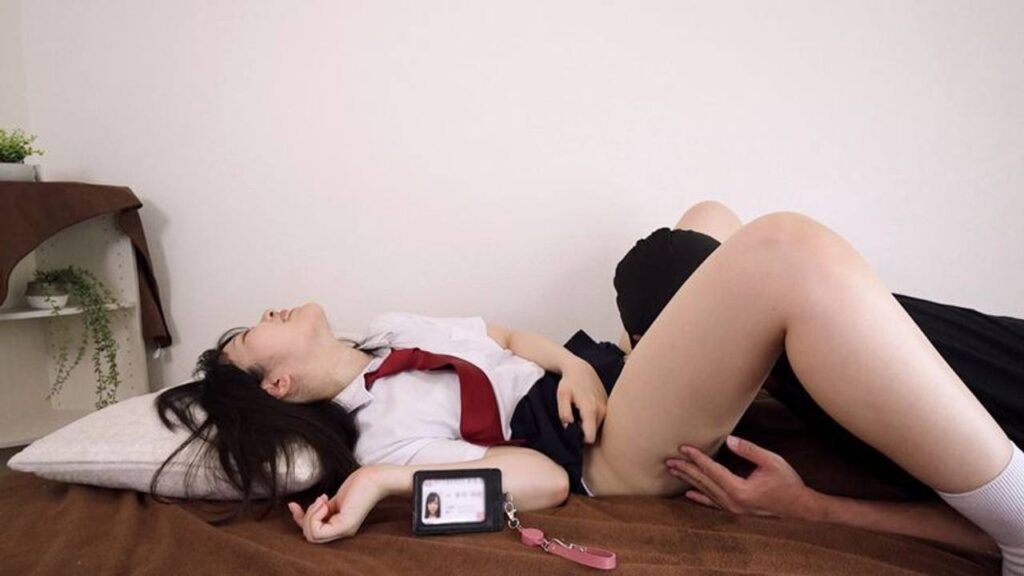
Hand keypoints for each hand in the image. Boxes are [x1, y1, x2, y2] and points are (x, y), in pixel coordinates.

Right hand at [287, 466, 385, 542]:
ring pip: (311, 535)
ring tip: (322, 499)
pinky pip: (317, 531)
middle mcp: (343, 533)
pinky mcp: (344, 525)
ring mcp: (344, 530)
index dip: (300, 520)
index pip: (312, 534)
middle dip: (305, 517)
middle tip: (319, 499)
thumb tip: (296, 509)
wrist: (376, 477)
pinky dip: (314, 515)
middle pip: (309, 537)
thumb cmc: (358, 485)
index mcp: (341, 527)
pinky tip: (323, 502)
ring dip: (310, 515)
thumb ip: (320, 509)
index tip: (293, 504)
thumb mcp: (332, 500)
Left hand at [556, 360, 607, 443]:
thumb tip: (569, 427)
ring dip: (588, 424)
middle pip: (594, 433)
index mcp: (590, 410)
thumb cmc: (569, 383)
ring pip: (597, 426)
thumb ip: (564, 413)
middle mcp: (602, 410)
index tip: (573, 433)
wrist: (581, 369)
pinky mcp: (608, 405)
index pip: (590, 437)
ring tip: (579, 413)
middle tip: (574, 420)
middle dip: (584, 431)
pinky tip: (586, 408)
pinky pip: (601, 419)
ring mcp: (607, 408)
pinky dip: (593, 417)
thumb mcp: (562, 396)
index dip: (581, 439)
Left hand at [665, 435, 815, 518]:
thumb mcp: (772, 462)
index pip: (713, 471)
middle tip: (668, 459)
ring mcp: (733, 508)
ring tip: (674, 470)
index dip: (697, 458)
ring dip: (689, 480)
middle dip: (686, 469)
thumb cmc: (788, 483)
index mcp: (740, 490)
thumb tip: (728, 440)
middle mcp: (733, 502)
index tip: (683, 447)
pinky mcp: (736, 510)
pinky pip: (713, 503)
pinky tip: (689, 493)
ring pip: (706, 492)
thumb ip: (749, 450)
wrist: (801, 508)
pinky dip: (700, 497)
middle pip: (704, 482)